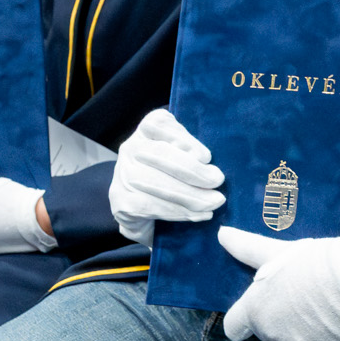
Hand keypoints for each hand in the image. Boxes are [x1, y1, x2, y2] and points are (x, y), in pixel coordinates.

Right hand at [109, 108, 223, 247]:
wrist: (143, 208)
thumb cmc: (175, 173)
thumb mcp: (186, 152)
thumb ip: (193, 150)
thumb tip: (203, 160)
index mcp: (149, 128)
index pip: (163, 126)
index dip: (185, 140)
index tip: (206, 157)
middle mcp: (131, 147)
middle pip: (161, 155)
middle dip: (194, 171)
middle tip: (217, 182)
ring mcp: (123, 174)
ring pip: (157, 183)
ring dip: (191, 196)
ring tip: (214, 202)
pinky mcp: (121, 200)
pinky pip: (151, 206)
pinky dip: (179, 212)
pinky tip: (198, 214)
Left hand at [218, 227, 339, 340]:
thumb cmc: (315, 262)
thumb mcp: (278, 251)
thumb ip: (247, 248)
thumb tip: (221, 234)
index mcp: (256, 310)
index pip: (233, 327)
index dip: (243, 319)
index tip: (258, 309)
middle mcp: (272, 335)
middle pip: (268, 333)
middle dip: (281, 319)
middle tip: (303, 296)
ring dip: (306, 329)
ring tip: (326, 305)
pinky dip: (328, 340)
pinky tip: (339, 320)